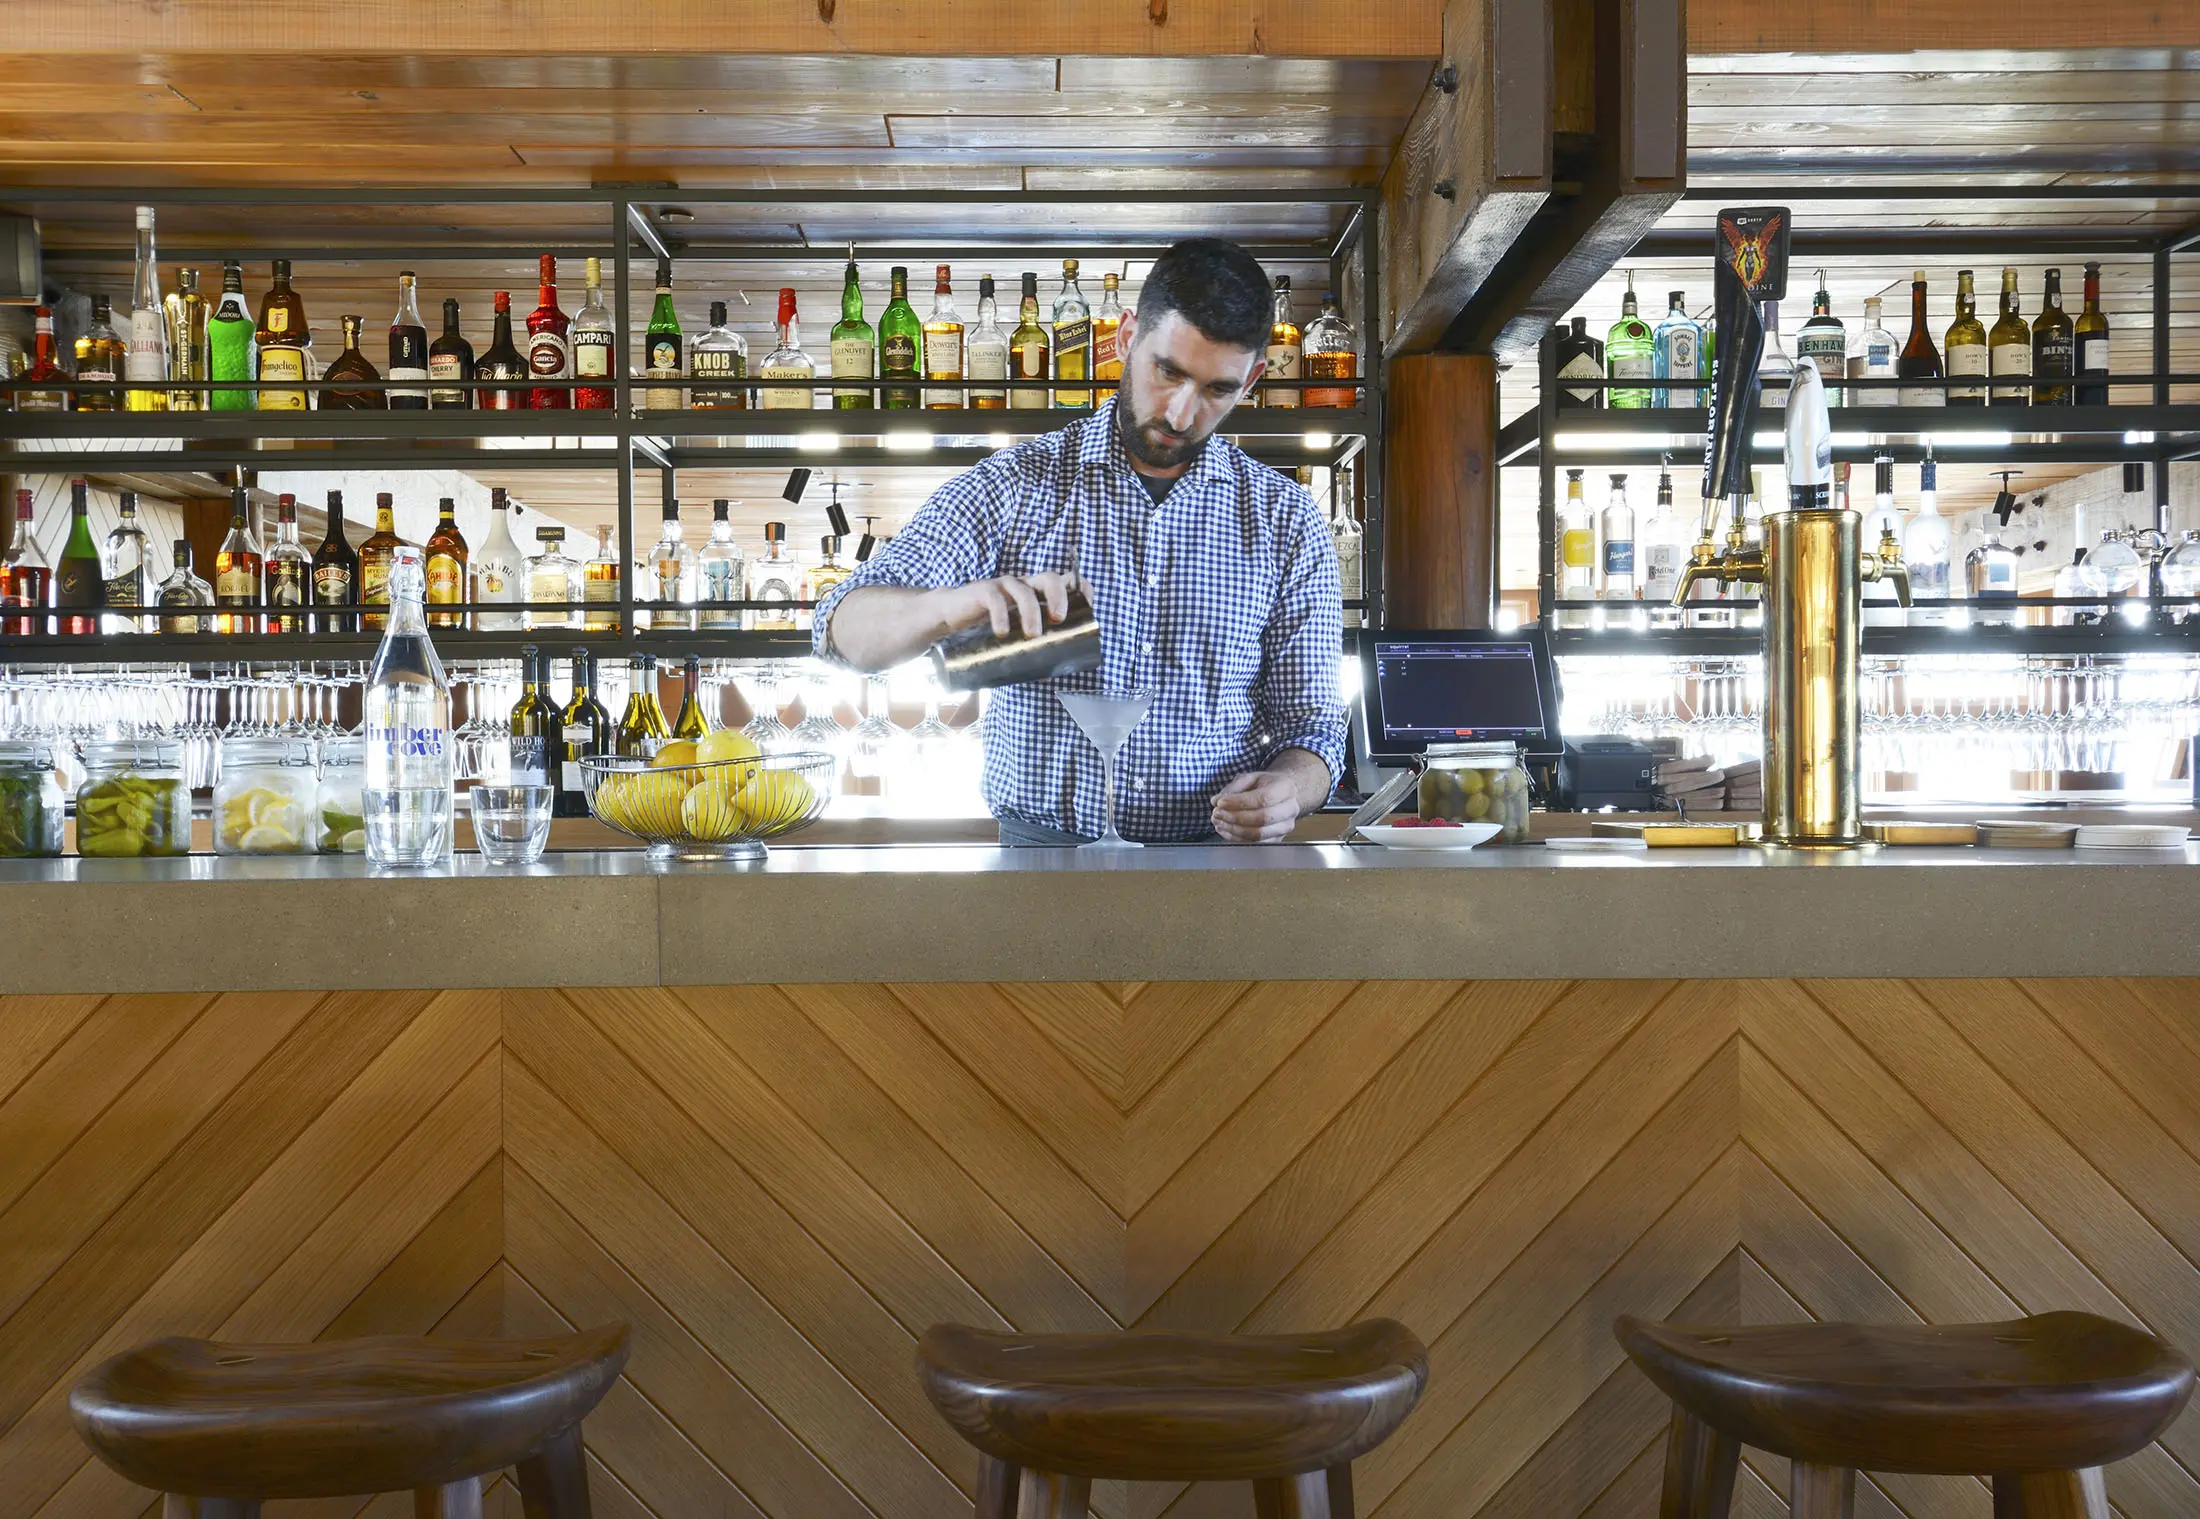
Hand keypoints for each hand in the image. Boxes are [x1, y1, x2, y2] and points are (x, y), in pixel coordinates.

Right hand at [946, 571, 1082, 640]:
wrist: (949, 620)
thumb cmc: (987, 629)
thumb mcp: (1012, 637)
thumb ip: (1028, 651)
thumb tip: (1049, 675)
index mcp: (1037, 594)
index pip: (1065, 581)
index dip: (1080, 588)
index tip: (1088, 605)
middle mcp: (1024, 585)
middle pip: (1049, 578)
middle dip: (1058, 596)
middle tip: (1059, 620)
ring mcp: (1003, 586)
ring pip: (1024, 589)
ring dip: (1031, 610)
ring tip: (1032, 634)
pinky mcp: (982, 590)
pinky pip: (994, 597)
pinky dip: (1001, 614)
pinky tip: (1002, 632)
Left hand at [1210, 769, 1304, 842]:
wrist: (1282, 796)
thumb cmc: (1265, 785)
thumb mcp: (1250, 778)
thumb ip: (1233, 788)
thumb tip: (1216, 801)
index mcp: (1285, 788)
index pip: (1263, 799)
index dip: (1239, 803)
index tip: (1220, 803)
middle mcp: (1290, 809)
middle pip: (1262, 818)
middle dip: (1235, 818)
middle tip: (1216, 814)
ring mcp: (1285, 827)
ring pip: (1258, 834)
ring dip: (1234, 830)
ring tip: (1218, 822)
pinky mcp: (1277, 839)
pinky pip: (1255, 844)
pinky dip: (1236, 839)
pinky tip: (1225, 830)